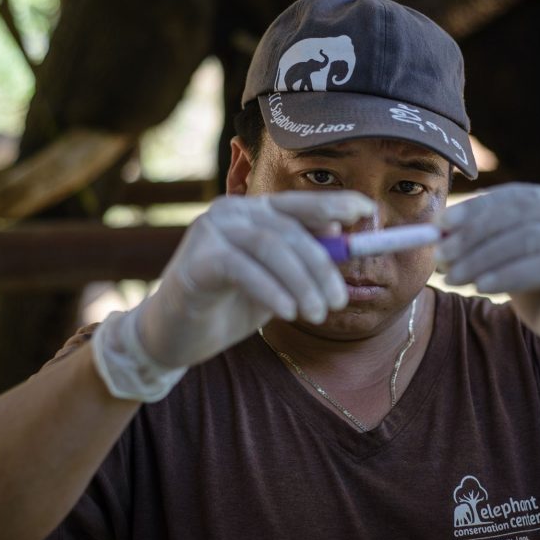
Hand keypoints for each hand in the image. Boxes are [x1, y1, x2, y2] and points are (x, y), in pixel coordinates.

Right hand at [134, 191, 375, 368]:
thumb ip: (303, 260)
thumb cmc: (228, 305)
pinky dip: (270, 290)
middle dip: (322, 265)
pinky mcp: (194, 262)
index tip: (367, 213)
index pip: (299, 202)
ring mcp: (209, 233)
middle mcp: (230, 213)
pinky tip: (288, 312)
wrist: (172, 336)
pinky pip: (242, 270)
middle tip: (338, 300)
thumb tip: (342, 236)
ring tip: (317, 313)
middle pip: (289, 229)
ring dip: (301, 282)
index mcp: (252, 212)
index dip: (335, 204)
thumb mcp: (277, 283)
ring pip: (270, 246)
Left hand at [435, 183, 539, 380]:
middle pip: (520, 211)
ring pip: (527, 238)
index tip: (440, 225)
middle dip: (474, 231)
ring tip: (453, 277)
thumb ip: (494, 246)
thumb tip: (442, 234)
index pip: (517, 195)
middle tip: (441, 254)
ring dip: (482, 257)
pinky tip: (480, 287)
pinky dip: (505, 275)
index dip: (476, 208)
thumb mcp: (522, 266)